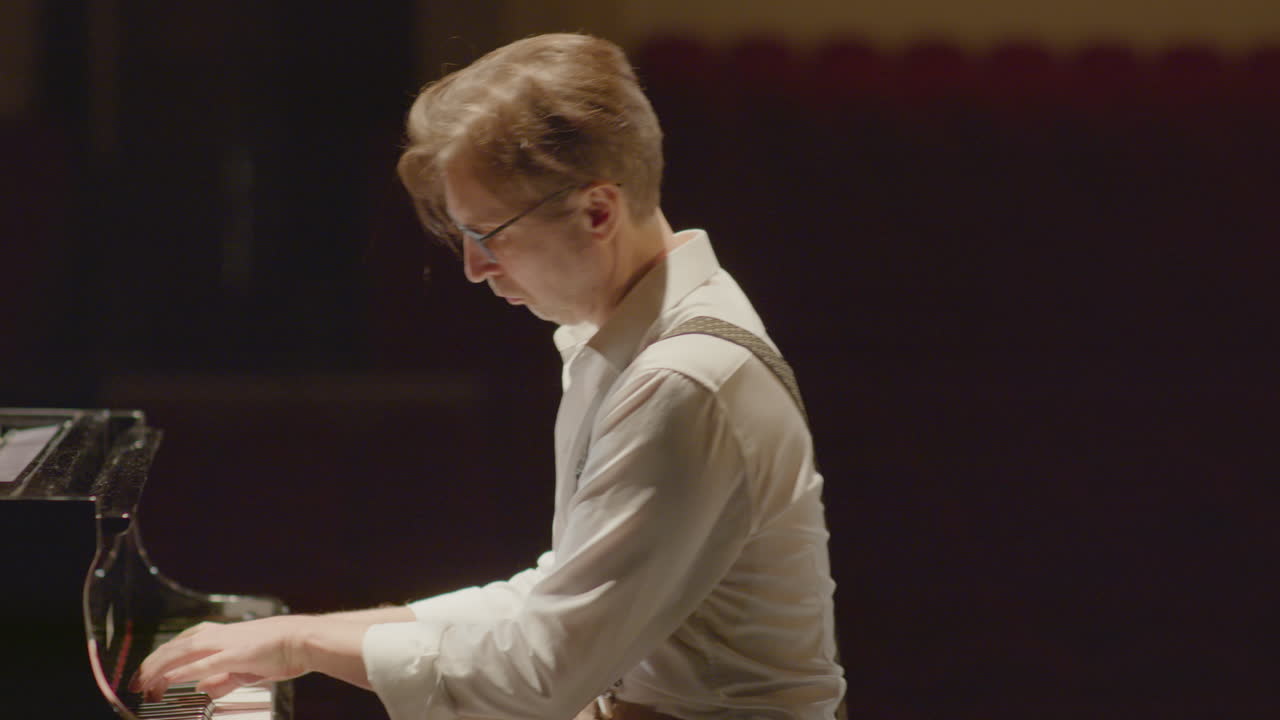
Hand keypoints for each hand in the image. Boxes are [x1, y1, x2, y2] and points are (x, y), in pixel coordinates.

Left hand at [131, 615, 311, 701]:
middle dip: (151, 664)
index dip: (160, 659)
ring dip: (160, 667)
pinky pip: (204, 663)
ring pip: (183, 651)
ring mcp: (227, 643)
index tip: (146, 676)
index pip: (181, 644)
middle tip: (135, 683)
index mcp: (221, 635)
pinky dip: (183, 672)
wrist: (304, 639)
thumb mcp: (245, 668)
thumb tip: (201, 689)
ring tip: (144, 683)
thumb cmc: (281, 651)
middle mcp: (219, 635)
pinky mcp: (236, 654)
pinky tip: (168, 681)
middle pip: (175, 646)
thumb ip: (222, 679)